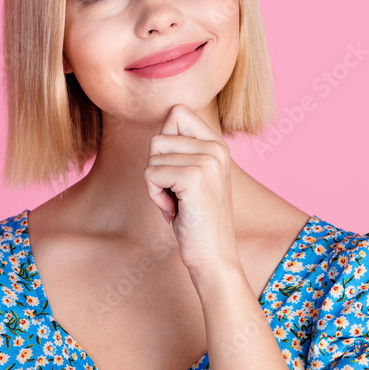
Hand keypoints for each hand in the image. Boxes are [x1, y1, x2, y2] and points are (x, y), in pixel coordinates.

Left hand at [143, 104, 239, 274]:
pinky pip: (150, 175)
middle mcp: (216, 148)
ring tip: (178, 204)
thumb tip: (165, 119)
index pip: (177, 112)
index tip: (177, 174)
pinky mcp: (193, 177)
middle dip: (156, 170)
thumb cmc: (196, 220)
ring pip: (152, 159)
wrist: (214, 256)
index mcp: (218, 145)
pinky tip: (175, 211)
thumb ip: (181, 150)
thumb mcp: (191, 177)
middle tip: (176, 195)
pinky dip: (155, 197)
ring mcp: (207, 161)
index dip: (164, 145)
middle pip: (158, 139)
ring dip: (155, 187)